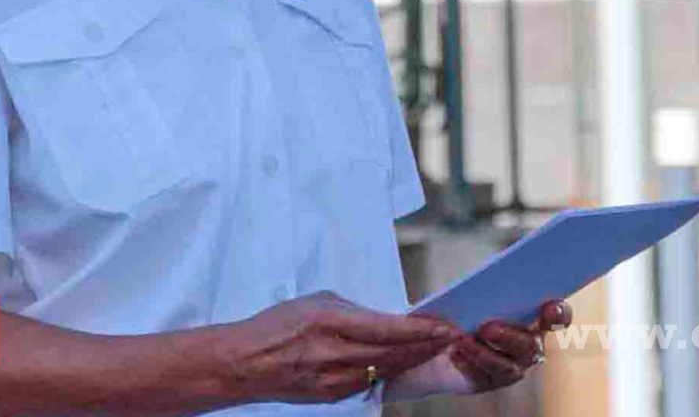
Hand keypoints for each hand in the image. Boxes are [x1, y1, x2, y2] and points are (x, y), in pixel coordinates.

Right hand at [228, 291, 460, 403]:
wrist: (245, 363)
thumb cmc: (278, 325)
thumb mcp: (316, 303)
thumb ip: (353, 310)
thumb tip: (386, 317)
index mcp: (329, 322)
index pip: (387, 329)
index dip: (420, 330)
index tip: (444, 325)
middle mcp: (334, 354)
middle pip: (394, 353)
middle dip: (427, 345)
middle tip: (453, 337)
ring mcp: (334, 380)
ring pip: (387, 370)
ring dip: (415, 359)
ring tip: (437, 349)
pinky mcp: (333, 396)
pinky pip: (370, 381)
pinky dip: (391, 370)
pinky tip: (407, 362)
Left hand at [387, 299, 572, 399]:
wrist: (445, 337)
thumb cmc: (465, 307)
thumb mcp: (469, 294)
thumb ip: (476, 293)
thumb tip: (470, 302)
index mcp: (533, 317)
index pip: (557, 318)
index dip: (559, 314)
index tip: (551, 306)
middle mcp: (529, 345)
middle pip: (529, 346)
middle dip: (508, 337)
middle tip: (486, 328)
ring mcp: (512, 366)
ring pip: (506, 366)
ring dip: (484, 354)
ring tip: (462, 341)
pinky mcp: (490, 380)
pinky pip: (484, 377)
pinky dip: (468, 364)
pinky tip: (455, 353)